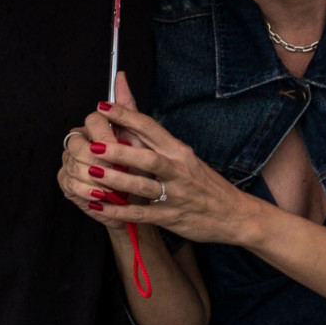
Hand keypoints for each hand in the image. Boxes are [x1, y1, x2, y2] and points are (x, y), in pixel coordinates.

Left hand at [60, 74, 252, 247]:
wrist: (235, 214)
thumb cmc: (203, 182)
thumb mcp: (184, 156)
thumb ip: (153, 137)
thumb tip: (131, 114)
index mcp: (179, 151)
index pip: (151, 127)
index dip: (125, 116)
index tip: (101, 107)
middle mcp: (179, 170)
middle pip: (147, 157)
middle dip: (119, 151)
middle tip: (94, 146)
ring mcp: (176, 195)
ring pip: (143, 186)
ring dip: (116, 180)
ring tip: (91, 173)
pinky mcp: (172, 217)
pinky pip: (142, 215)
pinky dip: (119, 211)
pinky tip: (98, 207)